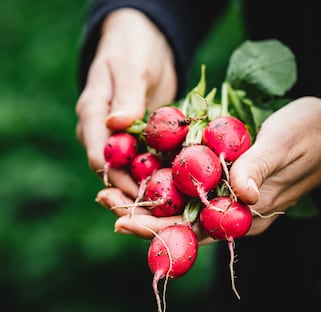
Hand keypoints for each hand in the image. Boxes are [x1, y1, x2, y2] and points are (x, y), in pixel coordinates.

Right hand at [75, 8, 176, 195]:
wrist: (145, 44)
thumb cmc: (134, 49)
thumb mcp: (131, 68)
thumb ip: (125, 97)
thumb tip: (116, 124)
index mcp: (93, 116)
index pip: (99, 156)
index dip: (117, 178)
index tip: (140, 192)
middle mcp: (102, 132)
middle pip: (113, 170)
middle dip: (133, 190)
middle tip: (159, 207)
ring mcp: (121, 136)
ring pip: (129, 169)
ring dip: (147, 185)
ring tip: (171, 200)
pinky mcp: (139, 137)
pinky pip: (146, 159)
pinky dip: (159, 170)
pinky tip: (177, 180)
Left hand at [97, 96, 320, 243]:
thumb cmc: (310, 134)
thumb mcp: (284, 144)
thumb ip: (259, 169)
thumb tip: (239, 195)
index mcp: (245, 213)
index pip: (194, 229)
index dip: (157, 228)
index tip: (122, 221)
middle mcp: (231, 209)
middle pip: (179, 219)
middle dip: (140, 214)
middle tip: (104, 202)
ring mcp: (226, 193)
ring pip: (180, 203)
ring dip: (146, 198)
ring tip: (111, 191)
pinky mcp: (224, 176)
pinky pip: (189, 184)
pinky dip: (163, 182)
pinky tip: (142, 175)